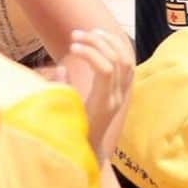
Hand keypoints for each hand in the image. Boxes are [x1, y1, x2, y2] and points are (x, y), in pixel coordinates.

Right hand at [60, 28, 133, 164]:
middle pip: (118, 60)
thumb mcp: (65, 117)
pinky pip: (127, 64)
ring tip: (89, 33)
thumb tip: (61, 67)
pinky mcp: (121, 92)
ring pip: (126, 60)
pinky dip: (115, 49)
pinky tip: (100, 41)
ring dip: (109, 42)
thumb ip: (63, 92)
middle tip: (75, 35)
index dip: (91, 54)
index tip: (71, 47)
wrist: (90, 154)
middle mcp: (117, 97)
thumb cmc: (74, 138)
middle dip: (97, 43)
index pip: (106, 70)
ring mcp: (122, 94)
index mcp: (104, 104)